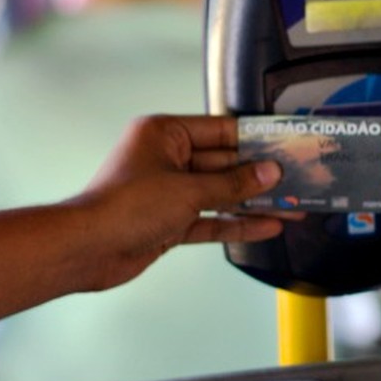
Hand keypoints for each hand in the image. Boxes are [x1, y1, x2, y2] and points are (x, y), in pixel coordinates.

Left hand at [73, 115, 284, 289]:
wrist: (87, 250)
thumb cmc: (122, 207)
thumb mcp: (187, 190)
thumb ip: (232, 183)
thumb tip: (267, 173)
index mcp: (164, 134)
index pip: (221, 131)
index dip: (255, 139)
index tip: (284, 144)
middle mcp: (166, 158)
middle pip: (223, 163)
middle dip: (258, 174)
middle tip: (294, 178)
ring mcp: (168, 191)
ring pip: (220, 193)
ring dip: (252, 201)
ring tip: (289, 204)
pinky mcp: (169, 220)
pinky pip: (210, 218)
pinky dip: (235, 222)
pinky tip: (265, 225)